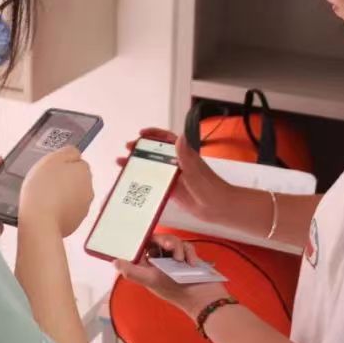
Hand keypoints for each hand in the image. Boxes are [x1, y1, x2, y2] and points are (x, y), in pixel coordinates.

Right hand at [20, 146, 94, 236]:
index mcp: (85, 171)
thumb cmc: (43, 188)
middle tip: (45, 183)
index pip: (77, 163)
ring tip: (44, 198)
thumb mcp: (52, 159)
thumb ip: (68, 152)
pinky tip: (47, 211)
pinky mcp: (76, 222)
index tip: (50, 170)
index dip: (62, 165)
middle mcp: (89, 189)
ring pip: (72, 196)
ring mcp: (83, 207)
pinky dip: (60, 210)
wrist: (40, 222)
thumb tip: (75, 154)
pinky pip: (67, 211)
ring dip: (62, 196)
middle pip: (76, 180)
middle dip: (63, 181)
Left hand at [114, 234, 230, 317]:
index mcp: (149, 266)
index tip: (148, 234)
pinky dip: (189, 253)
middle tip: (169, 247)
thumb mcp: (150, 279)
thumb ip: (132, 271)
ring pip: (173, 241)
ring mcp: (175, 259)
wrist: (203, 297)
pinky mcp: (188, 258)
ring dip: (178, 248)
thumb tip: (114, 262)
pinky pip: (187, 246)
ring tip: (182, 261)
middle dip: (165, 241)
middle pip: (159, 240)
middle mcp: (161, 262)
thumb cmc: (175, 289)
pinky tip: (192, 263)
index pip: (143, 246)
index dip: (144, 239)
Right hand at [118, 128, 237, 220]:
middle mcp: (177, 164)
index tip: (141, 134)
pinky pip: (155, 184)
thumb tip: (179, 137)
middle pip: (156, 152)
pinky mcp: (172, 191)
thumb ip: (186, 156)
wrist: (219, 208)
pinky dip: (144, 182)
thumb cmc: (211, 188)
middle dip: (140, 149)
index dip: (154, 134)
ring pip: (153, 168)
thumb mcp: (196, 171)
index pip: (167, 139)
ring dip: (139, 165)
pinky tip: (133, 184)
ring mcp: (174, 177)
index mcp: (183, 155)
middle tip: (127, 150)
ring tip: (123, 165)